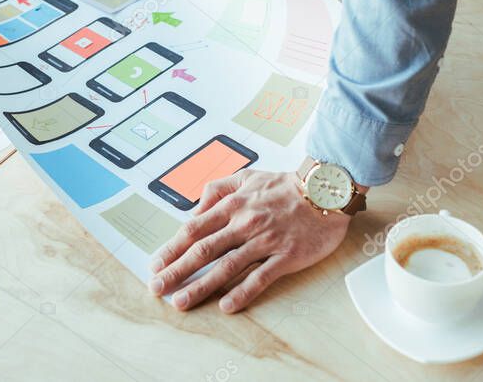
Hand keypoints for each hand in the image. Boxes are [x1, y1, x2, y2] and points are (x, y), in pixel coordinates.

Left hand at [148, 170, 350, 312]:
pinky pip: (260, 277)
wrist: (326, 189)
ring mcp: (265, 240)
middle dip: (176, 270)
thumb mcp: (246, 177)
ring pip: (226, 266)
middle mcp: (244, 223)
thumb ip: (217, 189)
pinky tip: (226, 306)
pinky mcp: (286, 256)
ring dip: (201, 286)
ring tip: (181, 301)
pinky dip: (242, 293)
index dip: (171, 248)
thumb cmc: (285, 185)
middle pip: (203, 250)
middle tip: (157, 288)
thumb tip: (195, 209)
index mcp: (232, 205)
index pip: (193, 229)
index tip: (156, 264)